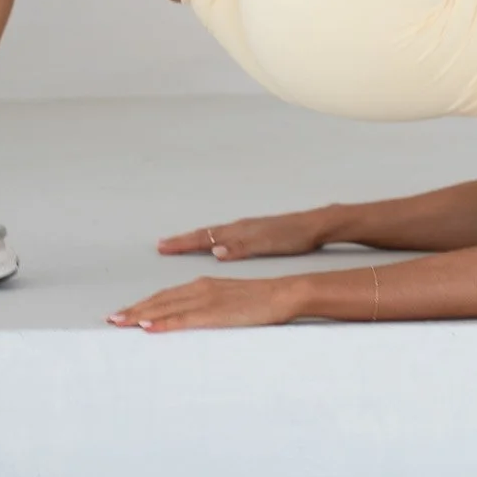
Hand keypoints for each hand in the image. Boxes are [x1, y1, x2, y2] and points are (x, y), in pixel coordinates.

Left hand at [109, 273, 305, 332]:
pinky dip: (163, 322)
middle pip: (159, 299)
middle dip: (134, 309)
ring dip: (140, 314)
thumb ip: (209, 309)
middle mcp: (200, 288)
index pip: (166, 295)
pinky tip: (148, 326)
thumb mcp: (229, 303)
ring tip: (120, 321)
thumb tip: (192, 321)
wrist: (282, 294)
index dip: (143, 303)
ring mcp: (206, 299)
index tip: (124, 312)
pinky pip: (183, 318)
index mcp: (203, 285)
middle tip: (112, 319)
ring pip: (165, 307)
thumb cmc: (260, 301)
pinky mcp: (214, 311)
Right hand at [156, 207, 332, 260]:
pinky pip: (223, 234)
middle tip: (161, 245)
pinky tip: (212, 244)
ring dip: (194, 239)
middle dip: (182, 241)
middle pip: (204, 233)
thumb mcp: (268, 244)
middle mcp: (239, 228)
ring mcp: (246, 229)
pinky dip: (210, 239)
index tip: (163, 247)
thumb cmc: (292, 236)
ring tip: (179, 243)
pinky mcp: (253, 232)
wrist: (314, 225)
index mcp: (239, 231)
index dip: (182, 244)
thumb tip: (215, 251)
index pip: (204, 237)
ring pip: (212, 234)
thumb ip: (241, 247)